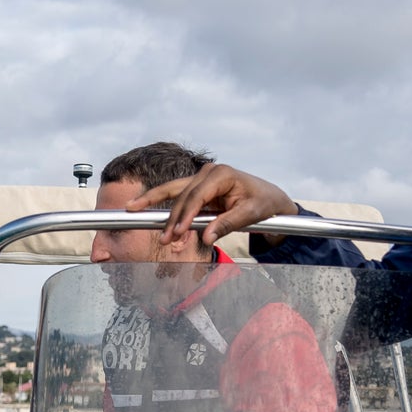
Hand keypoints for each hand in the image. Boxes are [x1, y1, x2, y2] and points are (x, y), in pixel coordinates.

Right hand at [132, 163, 295, 248]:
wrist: (268, 197)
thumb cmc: (262, 202)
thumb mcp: (250, 214)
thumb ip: (228, 224)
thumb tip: (207, 237)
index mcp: (222, 174)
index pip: (198, 196)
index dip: (186, 215)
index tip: (178, 232)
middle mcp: (209, 172)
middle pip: (182, 195)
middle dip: (171, 217)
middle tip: (163, 239)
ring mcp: (202, 178)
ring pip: (175, 192)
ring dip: (160, 208)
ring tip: (143, 218)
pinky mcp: (198, 187)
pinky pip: (179, 197)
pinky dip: (167, 208)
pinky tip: (145, 210)